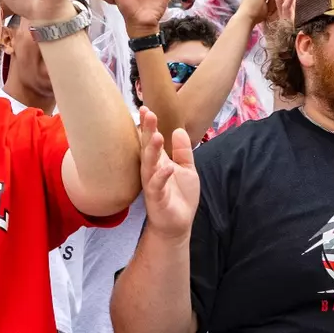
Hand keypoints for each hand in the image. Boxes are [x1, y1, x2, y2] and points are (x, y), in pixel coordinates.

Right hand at [136, 108, 199, 240]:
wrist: (177, 224)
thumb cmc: (180, 196)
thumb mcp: (187, 169)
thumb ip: (183, 151)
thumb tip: (178, 129)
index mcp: (158, 161)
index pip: (151, 139)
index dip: (149, 125)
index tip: (146, 108)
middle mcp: (152, 169)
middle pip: (148, 147)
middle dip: (148, 130)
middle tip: (147, 113)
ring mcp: (152, 183)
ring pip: (149, 164)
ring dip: (152, 150)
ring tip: (157, 135)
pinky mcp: (156, 198)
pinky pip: (157, 185)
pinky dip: (161, 176)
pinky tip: (167, 167)